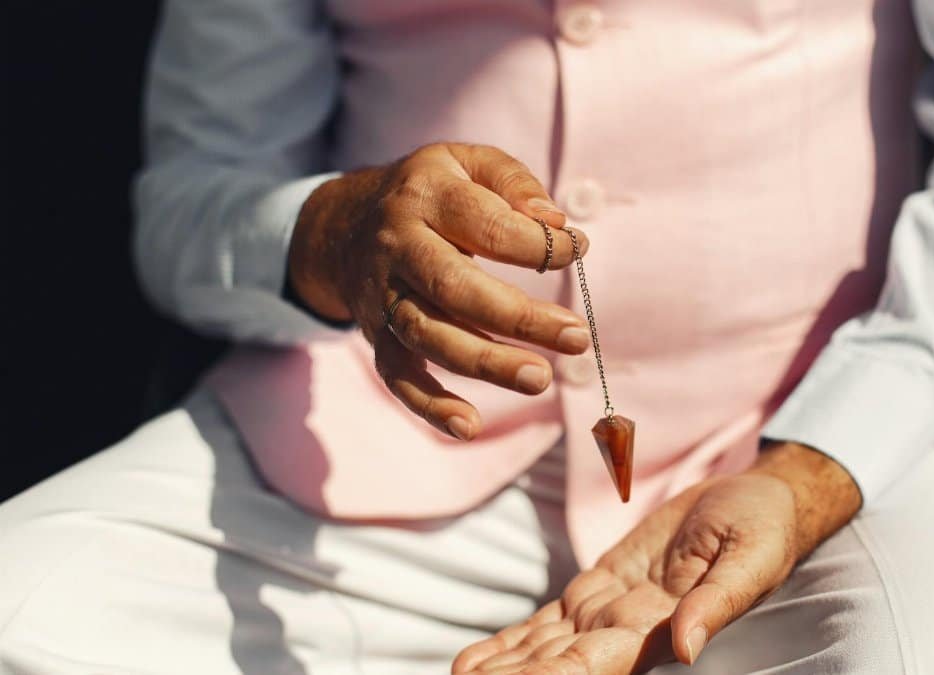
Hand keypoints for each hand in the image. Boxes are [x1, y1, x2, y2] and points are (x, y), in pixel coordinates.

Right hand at [287, 143, 591, 440]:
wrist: (344, 224)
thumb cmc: (431, 192)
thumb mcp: (468, 162)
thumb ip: (514, 183)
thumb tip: (555, 224)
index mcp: (426, 196)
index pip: (488, 225)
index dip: (539, 244)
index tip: (578, 250)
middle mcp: (397, 247)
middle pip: (456, 288)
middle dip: (519, 318)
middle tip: (577, 337)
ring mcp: (382, 296)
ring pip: (431, 337)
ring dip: (487, 363)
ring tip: (540, 379)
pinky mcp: (376, 336)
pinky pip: (398, 377)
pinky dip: (430, 406)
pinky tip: (469, 426)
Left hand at [451, 443, 862, 673]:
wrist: (755, 500)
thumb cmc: (761, 529)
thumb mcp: (749, 559)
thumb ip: (716, 603)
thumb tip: (685, 648)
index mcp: (658, 628)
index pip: (593, 666)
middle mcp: (627, 631)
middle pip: (557, 665)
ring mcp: (609, 611)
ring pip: (544, 650)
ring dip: (502, 668)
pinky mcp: (599, 587)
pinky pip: (548, 622)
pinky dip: (511, 642)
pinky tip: (476, 661)